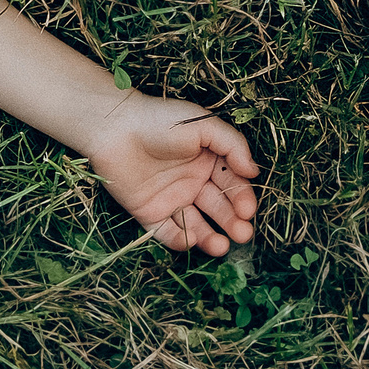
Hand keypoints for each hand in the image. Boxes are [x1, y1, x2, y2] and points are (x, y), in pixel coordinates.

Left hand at [82, 92, 259, 255]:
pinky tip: (191, 241)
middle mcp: (192, 182)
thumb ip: (232, 144)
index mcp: (208, 161)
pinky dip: (179, 240)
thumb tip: (254, 171)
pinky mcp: (149, 213)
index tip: (247, 209)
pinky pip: (167, 232)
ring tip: (222, 247)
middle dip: (232, 221)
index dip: (242, 197)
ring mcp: (171, 199)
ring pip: (196, 224)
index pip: (232, 183)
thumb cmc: (160, 121)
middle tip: (243, 234)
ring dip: (210, 237)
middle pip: (218, 207)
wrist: (114, 128)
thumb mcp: (203, 124)